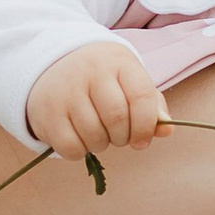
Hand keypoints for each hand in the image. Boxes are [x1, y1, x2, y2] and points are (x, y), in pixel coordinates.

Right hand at [27, 44, 168, 162]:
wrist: (51, 63)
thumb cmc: (101, 77)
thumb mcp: (128, 79)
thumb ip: (151, 104)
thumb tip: (167, 129)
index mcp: (118, 63)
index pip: (141, 96)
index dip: (147, 125)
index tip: (142, 139)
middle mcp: (90, 73)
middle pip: (117, 118)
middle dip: (124, 137)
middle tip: (119, 136)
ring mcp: (66, 92)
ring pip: (94, 135)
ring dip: (102, 144)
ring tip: (100, 134)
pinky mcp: (47, 113)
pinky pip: (71, 147)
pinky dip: (81, 151)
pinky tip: (81, 138)